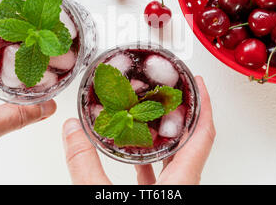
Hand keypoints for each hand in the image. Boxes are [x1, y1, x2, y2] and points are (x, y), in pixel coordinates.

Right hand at [62, 76, 214, 184]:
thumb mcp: (102, 194)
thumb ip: (85, 165)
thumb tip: (72, 130)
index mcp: (181, 182)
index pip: (203, 134)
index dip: (204, 105)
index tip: (198, 83)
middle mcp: (184, 186)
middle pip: (194, 141)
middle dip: (184, 112)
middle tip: (172, 91)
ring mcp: (175, 192)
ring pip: (178, 157)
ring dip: (167, 134)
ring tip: (152, 112)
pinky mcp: (162, 199)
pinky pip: (163, 172)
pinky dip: (152, 156)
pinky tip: (135, 150)